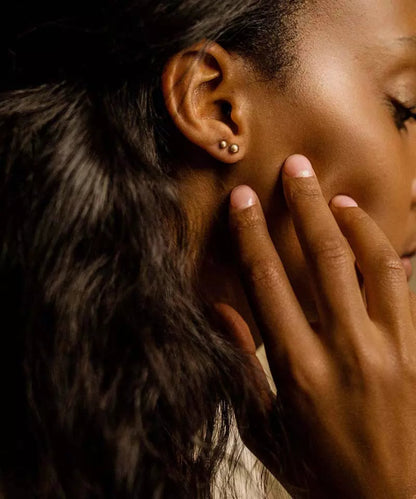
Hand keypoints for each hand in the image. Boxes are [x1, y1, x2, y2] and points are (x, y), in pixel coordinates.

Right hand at [214, 155, 415, 497]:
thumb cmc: (321, 475)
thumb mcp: (266, 430)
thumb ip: (242, 367)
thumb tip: (223, 312)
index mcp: (299, 372)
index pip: (268, 284)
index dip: (252, 235)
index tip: (242, 200)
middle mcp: (347, 351)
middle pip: (324, 258)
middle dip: (305, 205)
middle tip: (295, 168)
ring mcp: (390, 351)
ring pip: (375, 264)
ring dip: (354, 222)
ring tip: (337, 197)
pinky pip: (406, 290)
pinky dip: (387, 255)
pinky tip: (374, 239)